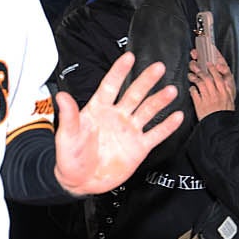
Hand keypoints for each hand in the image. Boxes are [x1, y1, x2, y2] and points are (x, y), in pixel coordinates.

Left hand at [54, 52, 182, 196]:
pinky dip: (167, 126)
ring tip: (171, 91)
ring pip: (148, 111)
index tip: (129, 57)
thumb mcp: (67, 135)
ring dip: (159, 100)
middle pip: (134, 94)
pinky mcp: (139, 147)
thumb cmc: (70, 156)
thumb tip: (61, 96)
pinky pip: (156, 134)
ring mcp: (129, 131)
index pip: (110, 86)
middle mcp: (116, 116)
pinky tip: (177, 116)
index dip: (119, 71)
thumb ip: (69, 116)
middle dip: (146, 80)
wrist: (80, 181)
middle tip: (158, 67)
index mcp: (98, 109)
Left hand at [188, 47, 234, 119]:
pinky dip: (192, 89)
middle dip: (200, 70)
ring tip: (191, 75)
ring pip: (200, 84)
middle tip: (195, 66)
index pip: (218, 77)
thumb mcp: (230, 101)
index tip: (208, 64)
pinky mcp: (199, 105)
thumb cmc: (224, 114)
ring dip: (194, 78)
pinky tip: (191, 88)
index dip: (212, 69)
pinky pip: (194, 94)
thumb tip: (224, 80)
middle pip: (207, 78)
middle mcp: (216, 95)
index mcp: (224, 93)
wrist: (220, 126)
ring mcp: (207, 100)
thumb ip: (227, 90)